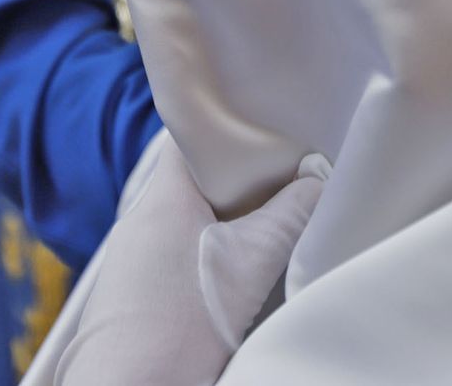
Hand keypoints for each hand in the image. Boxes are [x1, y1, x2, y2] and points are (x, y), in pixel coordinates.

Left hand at [55, 136, 325, 385]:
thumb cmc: (181, 325)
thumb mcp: (251, 264)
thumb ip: (289, 216)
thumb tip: (317, 181)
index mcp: (163, 196)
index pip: (192, 135)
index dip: (230, 126)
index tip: (267, 129)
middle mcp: (141, 219)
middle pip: (196, 178)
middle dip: (240, 179)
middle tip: (283, 178)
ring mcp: (134, 256)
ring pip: (189, 218)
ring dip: (226, 219)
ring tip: (266, 224)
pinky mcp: (135, 290)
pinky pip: (177, 251)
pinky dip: (208, 251)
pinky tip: (234, 270)